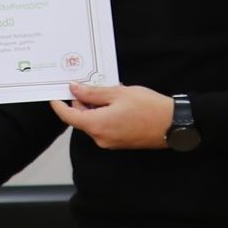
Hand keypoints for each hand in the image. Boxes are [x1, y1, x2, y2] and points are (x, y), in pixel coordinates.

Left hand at [50, 82, 174, 149]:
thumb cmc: (148, 107)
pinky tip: (117, 103)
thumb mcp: (118, 93)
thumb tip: (75, 90)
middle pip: (81, 119)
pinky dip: (104, 115)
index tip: (54, 96)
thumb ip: (93, 93)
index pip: (69, 117)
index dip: (59, 106)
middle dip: (82, 102)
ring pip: (93, 122)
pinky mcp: (120, 143)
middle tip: (90, 84)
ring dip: (95, 108)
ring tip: (110, 92)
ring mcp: (110, 143)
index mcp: (97, 125)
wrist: (173, 125)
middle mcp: (100, 138)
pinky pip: (104, 127)